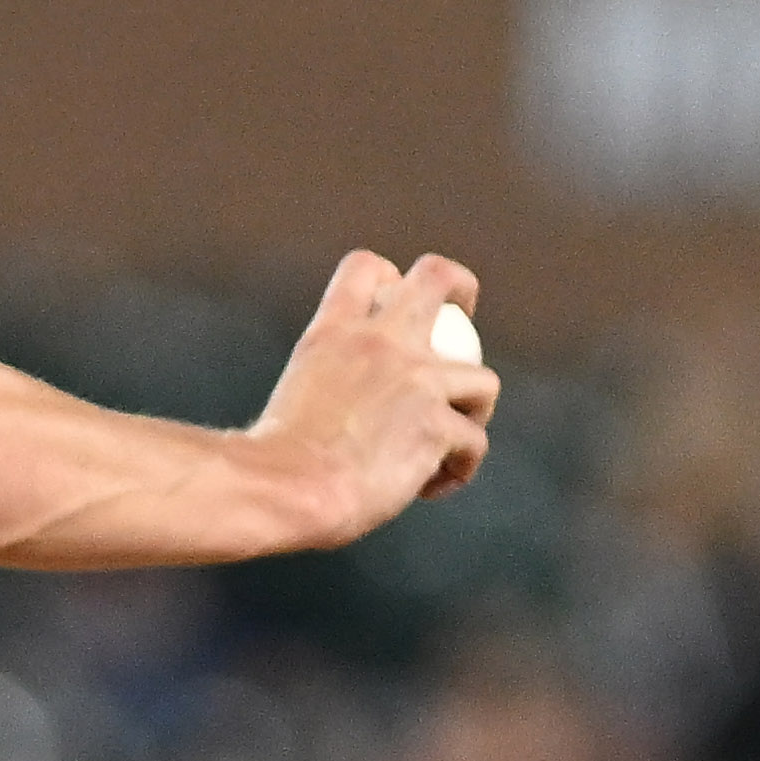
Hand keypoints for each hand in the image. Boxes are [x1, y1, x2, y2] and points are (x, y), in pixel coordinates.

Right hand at [247, 250, 495, 544]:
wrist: (286, 491)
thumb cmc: (275, 462)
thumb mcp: (297, 396)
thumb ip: (332, 384)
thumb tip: (349, 409)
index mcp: (333, 333)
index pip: (367, 269)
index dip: (390, 280)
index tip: (392, 308)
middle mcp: (380, 344)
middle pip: (439, 278)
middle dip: (462, 290)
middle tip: (464, 322)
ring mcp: (417, 382)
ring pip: (484, 382)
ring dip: (472, 415)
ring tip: (447, 450)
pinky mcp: (439, 426)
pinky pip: (473, 444)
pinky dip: (457, 469)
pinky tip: (428, 488)